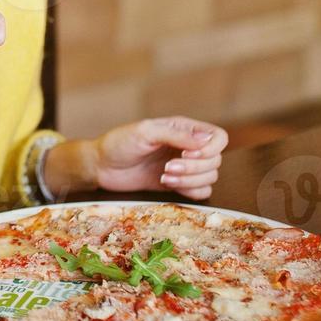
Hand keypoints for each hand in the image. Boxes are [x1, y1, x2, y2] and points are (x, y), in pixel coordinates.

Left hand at [92, 116, 227, 200]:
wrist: (102, 166)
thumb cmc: (119, 143)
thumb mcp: (145, 132)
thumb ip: (176, 134)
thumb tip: (206, 140)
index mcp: (184, 129)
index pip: (218, 137)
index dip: (210, 149)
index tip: (188, 153)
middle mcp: (188, 147)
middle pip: (216, 160)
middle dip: (194, 168)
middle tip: (167, 168)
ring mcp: (185, 166)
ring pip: (210, 177)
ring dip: (190, 180)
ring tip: (164, 176)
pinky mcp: (178, 184)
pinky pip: (202, 192)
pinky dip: (190, 191)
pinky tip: (168, 185)